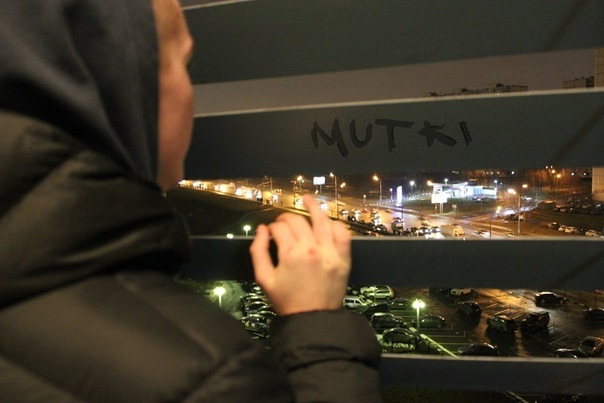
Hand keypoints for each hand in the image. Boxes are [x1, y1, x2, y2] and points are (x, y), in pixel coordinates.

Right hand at [249, 195, 350, 314]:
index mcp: (290, 254)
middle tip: (282, 222)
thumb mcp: (263, 279)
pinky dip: (335, 225)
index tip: (271, 232)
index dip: (272, 226)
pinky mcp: (344, 258)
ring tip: (307, 199)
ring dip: (314, 207)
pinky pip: (343, 233)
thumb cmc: (286, 300)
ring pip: (322, 220)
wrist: (313, 320)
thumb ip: (258, 251)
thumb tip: (261, 229)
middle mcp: (312, 248)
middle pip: (298, 221)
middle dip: (286, 217)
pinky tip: (328, 222)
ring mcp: (330, 252)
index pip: (279, 227)